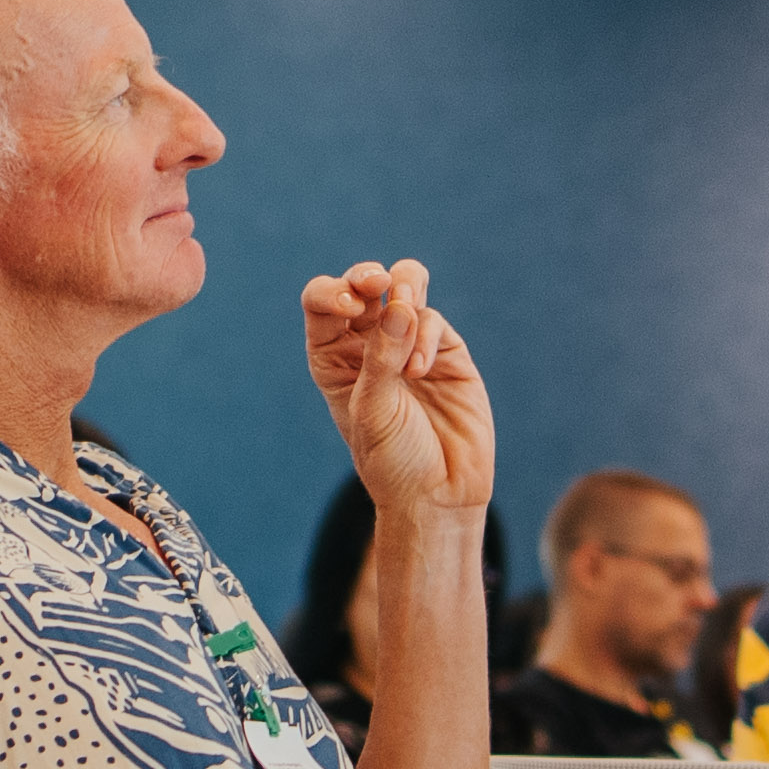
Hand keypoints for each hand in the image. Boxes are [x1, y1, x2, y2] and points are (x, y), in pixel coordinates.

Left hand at [301, 259, 493, 516]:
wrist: (438, 493)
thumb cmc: (392, 459)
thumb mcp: (373, 410)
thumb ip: (381, 359)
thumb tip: (398, 305)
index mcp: (333, 356)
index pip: (322, 304)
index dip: (332, 292)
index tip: (350, 305)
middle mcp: (368, 345)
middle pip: (364, 285)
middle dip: (368, 276)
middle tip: (377, 284)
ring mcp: (408, 344)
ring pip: (406, 287)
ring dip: (406, 288)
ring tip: (406, 311)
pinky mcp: (446, 353)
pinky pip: (433, 322)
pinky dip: (426, 335)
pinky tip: (420, 371)